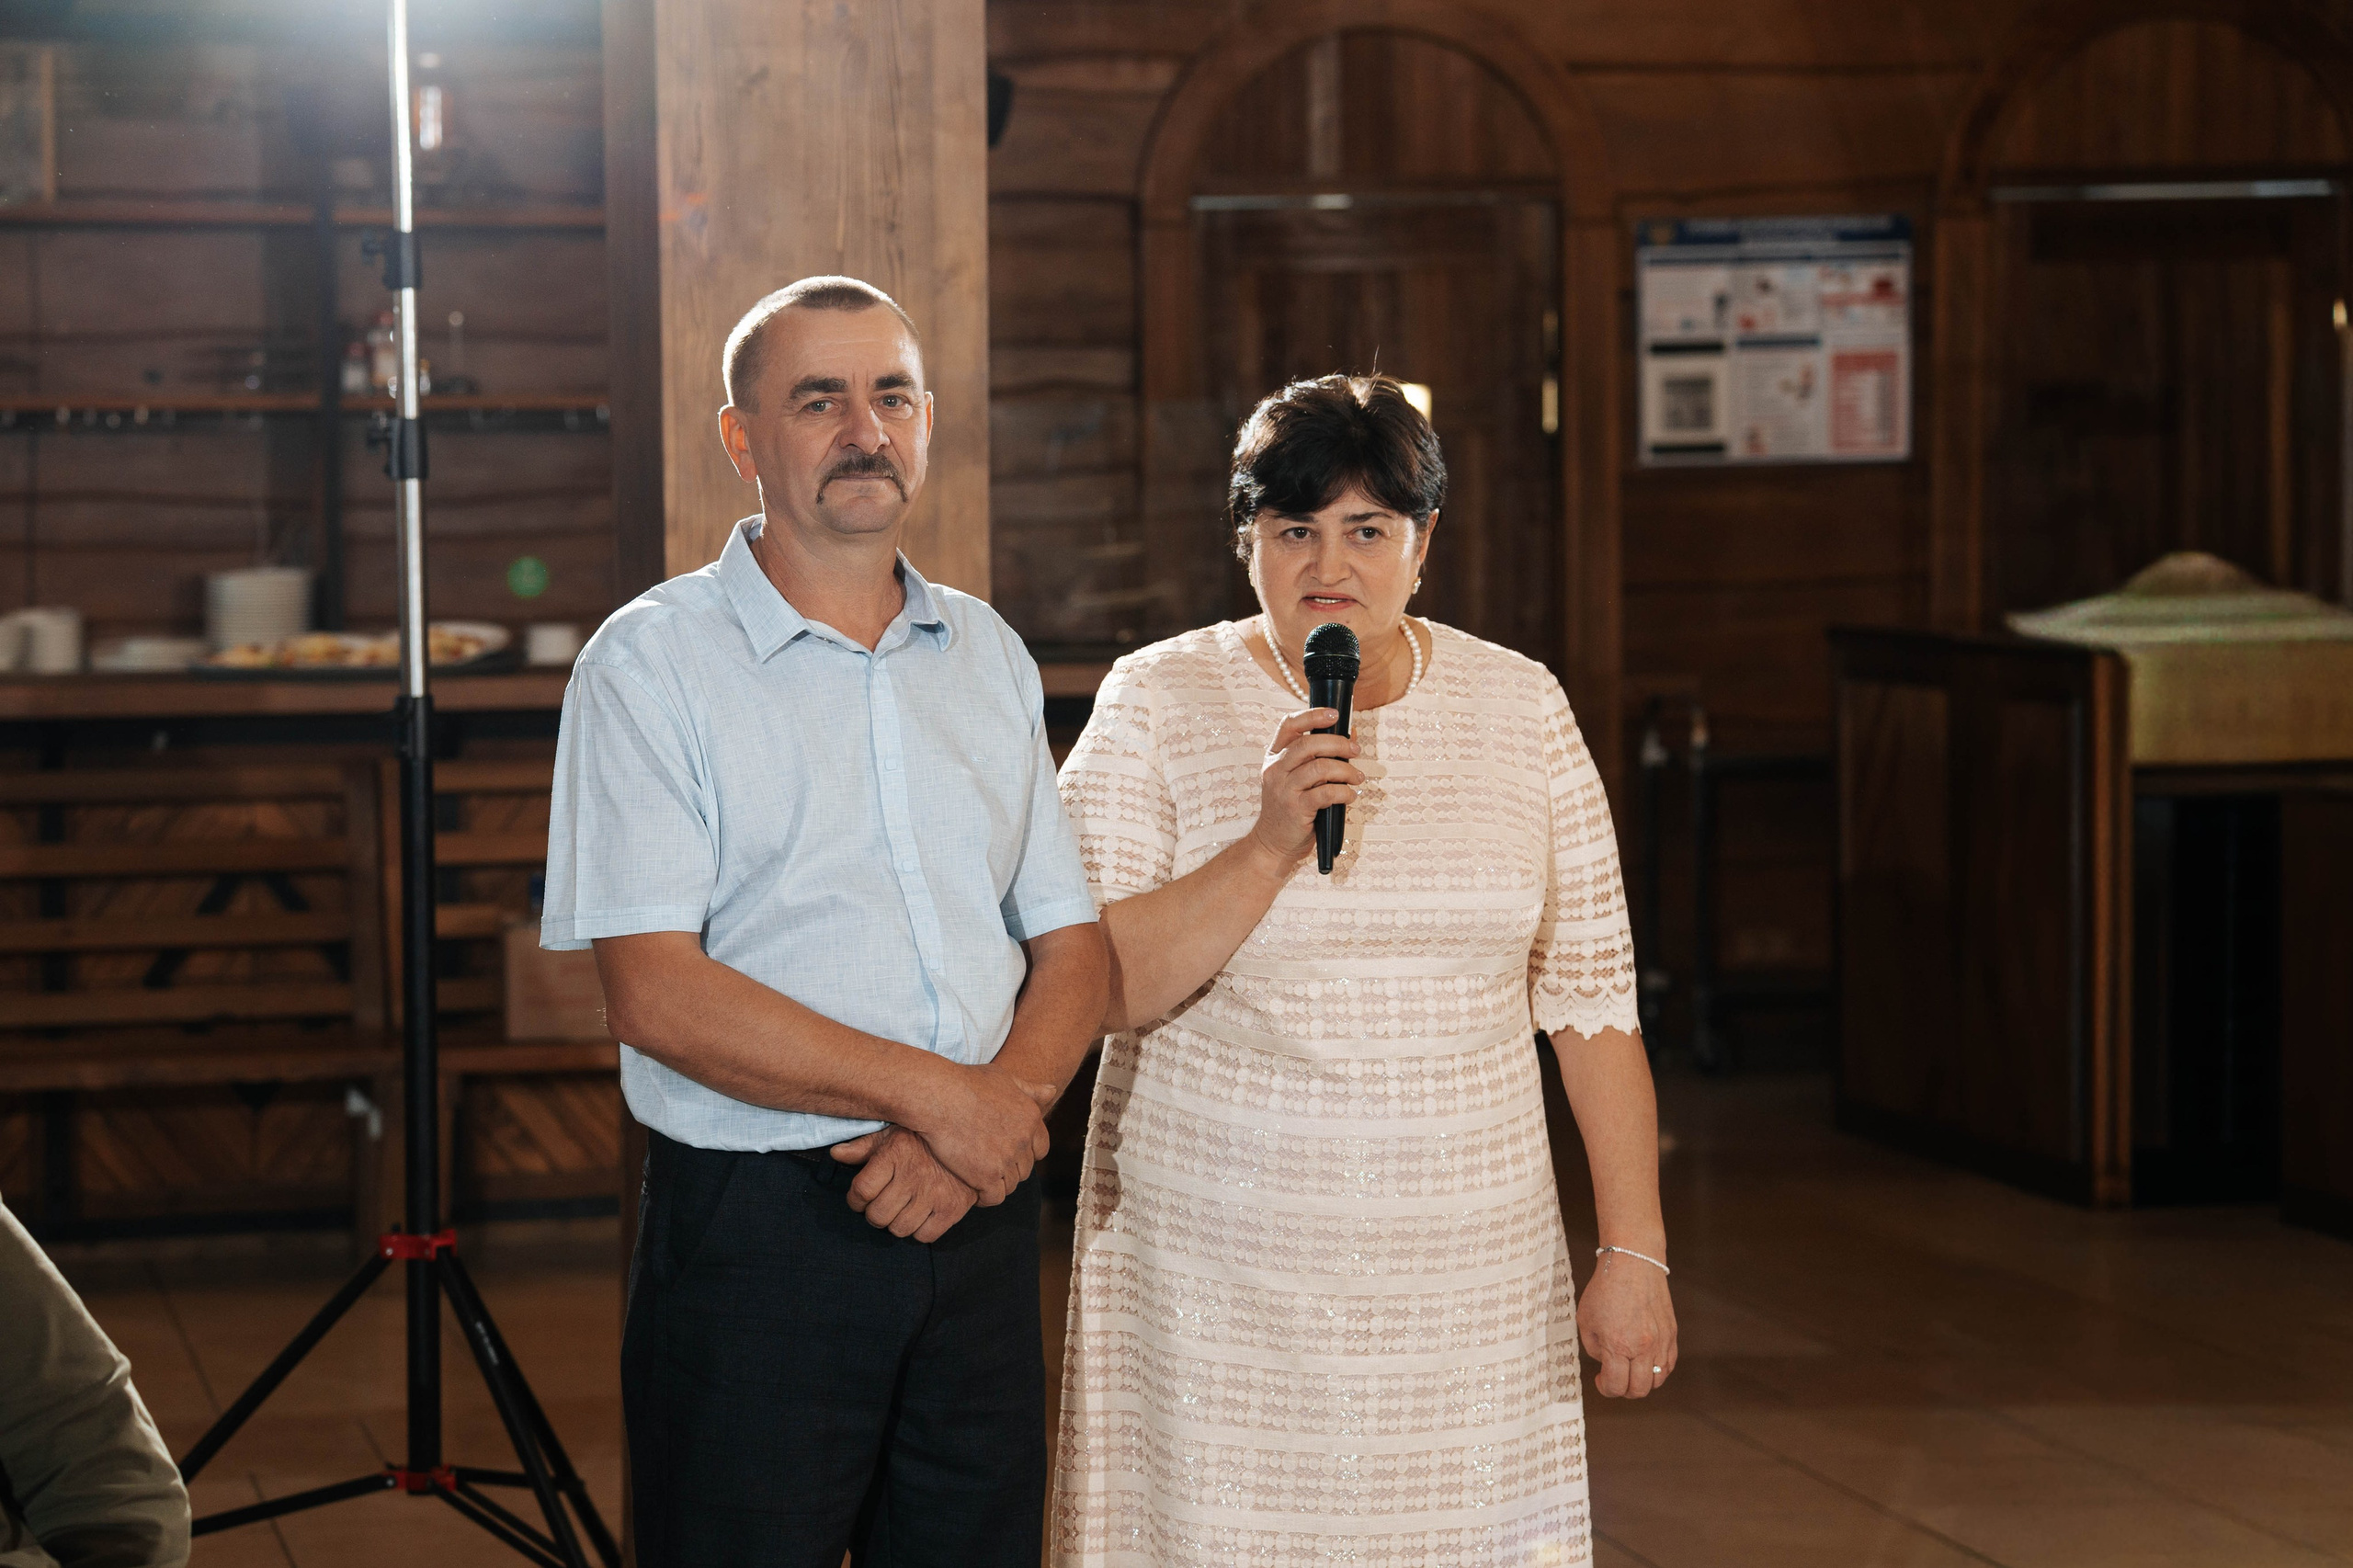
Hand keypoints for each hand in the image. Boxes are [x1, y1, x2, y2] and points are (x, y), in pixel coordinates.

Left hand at [829, 1126, 976, 1241]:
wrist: (973, 1140)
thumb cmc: (925, 1139)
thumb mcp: (893, 1134)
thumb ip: (863, 1146)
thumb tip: (835, 1154)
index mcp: (895, 1154)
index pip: (861, 1191)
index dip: (855, 1200)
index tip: (860, 1198)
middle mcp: (913, 1175)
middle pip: (877, 1215)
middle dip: (874, 1213)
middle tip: (881, 1205)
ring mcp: (934, 1194)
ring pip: (898, 1228)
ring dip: (895, 1223)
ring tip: (901, 1210)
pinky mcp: (952, 1209)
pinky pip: (924, 1236)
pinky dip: (919, 1231)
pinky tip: (920, 1216)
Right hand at [908, 1061, 1050, 1204]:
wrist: (939, 1097)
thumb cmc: (966, 1083)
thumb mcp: (1004, 1078)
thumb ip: (1030, 1089)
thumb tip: (1052, 1091)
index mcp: (1031, 1117)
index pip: (1041, 1148)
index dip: (1024, 1153)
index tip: (1005, 1152)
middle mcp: (1023, 1140)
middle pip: (1024, 1169)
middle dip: (1009, 1168)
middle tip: (987, 1165)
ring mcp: (1006, 1159)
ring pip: (1010, 1184)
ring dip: (996, 1183)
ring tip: (979, 1177)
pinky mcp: (987, 1176)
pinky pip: (994, 1197)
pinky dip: (985, 1197)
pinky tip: (973, 1189)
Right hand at [1244, 708, 1362, 867]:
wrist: (1272, 843)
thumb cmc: (1291, 808)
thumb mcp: (1298, 778)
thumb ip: (1319, 757)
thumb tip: (1351, 734)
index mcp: (1274, 757)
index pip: (1289, 725)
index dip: (1313, 716)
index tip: (1335, 715)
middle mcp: (1275, 770)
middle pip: (1308, 744)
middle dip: (1338, 744)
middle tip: (1355, 750)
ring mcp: (1283, 789)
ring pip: (1320, 768)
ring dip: (1345, 770)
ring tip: (1357, 777)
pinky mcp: (1295, 809)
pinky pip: (1326, 793)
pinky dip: (1344, 792)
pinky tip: (1350, 795)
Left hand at [1579, 1252, 1678, 1397]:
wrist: (1633, 1262)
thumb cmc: (1605, 1288)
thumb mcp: (1585, 1319)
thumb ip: (1594, 1348)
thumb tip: (1606, 1363)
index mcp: (1618, 1344)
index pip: (1616, 1386)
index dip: (1605, 1388)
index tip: (1600, 1379)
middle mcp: (1643, 1347)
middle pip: (1639, 1390)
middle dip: (1623, 1390)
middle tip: (1614, 1377)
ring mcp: (1661, 1341)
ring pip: (1657, 1381)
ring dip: (1642, 1382)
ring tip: (1629, 1368)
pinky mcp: (1671, 1334)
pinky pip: (1668, 1364)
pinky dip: (1657, 1370)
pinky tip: (1644, 1360)